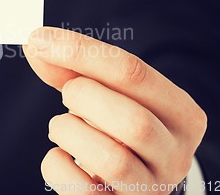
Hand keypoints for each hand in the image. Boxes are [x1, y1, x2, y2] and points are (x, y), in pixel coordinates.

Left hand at [23, 27, 206, 194]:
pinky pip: (80, 190)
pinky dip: (56, 166)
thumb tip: (36, 43)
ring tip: (63, 127)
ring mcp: (151, 189)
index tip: (39, 40)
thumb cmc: (117, 130)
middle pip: (131, 120)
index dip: (80, 52)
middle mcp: (176, 156)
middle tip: (68, 95)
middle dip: (82, 97)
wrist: (127, 183)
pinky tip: (61, 156)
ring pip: (110, 159)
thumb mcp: (109, 96)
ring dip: (68, 131)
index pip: (134, 73)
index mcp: (183, 115)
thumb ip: (74, 70)